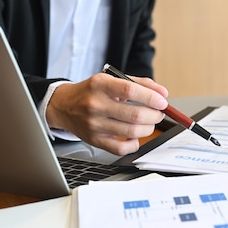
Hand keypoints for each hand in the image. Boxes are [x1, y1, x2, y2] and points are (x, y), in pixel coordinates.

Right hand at [46, 73, 168, 154]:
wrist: (64, 105)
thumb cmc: (92, 92)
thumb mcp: (112, 79)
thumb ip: (140, 83)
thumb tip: (162, 93)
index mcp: (100, 85)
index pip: (130, 90)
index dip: (151, 97)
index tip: (162, 102)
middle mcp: (95, 104)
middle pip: (134, 114)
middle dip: (154, 115)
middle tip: (158, 113)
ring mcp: (94, 124)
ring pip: (131, 132)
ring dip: (148, 128)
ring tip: (149, 123)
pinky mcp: (94, 140)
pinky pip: (121, 148)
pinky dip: (134, 144)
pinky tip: (134, 136)